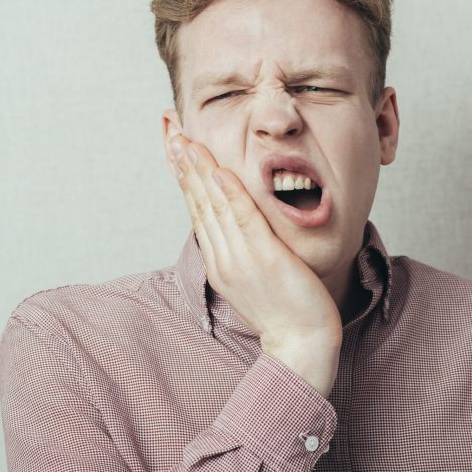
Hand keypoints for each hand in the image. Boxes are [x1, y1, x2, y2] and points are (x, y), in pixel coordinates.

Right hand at [169, 134, 341, 396]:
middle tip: (170, 127)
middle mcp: (222, 255)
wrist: (301, 345)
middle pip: (197, 199)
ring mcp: (240, 258)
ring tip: (185, 139)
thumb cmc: (284, 309)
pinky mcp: (264, 259)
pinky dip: (230, 194)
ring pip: (214, 204)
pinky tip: (219, 171)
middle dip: (182, 161)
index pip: (196, 206)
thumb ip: (242, 246)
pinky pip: (244, 220)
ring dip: (198, 169)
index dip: (184, 172)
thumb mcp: (254, 275)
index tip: (174, 142)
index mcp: (219, 258)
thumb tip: (237, 222)